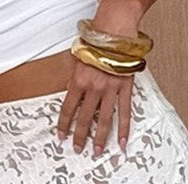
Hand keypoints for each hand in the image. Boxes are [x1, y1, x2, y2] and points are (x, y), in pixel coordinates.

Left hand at [56, 0, 143, 154]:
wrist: (116, 27)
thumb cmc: (97, 39)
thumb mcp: (79, 58)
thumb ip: (75, 77)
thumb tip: (71, 93)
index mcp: (79, 80)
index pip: (68, 108)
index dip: (63, 125)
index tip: (61, 137)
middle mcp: (94, 87)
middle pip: (85, 118)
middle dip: (80, 137)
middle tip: (78, 150)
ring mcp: (110, 89)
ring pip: (104, 119)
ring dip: (100, 138)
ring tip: (97, 152)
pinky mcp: (125, 88)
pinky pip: (125, 112)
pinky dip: (124, 129)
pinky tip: (122, 142)